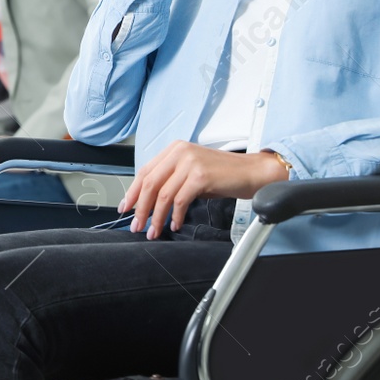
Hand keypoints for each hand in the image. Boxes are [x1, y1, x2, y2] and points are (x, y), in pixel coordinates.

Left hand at [118, 142, 288, 237]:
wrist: (253, 172)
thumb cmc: (224, 174)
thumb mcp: (192, 172)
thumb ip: (171, 180)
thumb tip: (149, 201)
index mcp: (175, 149)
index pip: (145, 171)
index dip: (133, 192)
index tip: (127, 207)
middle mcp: (180, 152)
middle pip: (150, 183)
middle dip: (141, 208)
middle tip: (136, 225)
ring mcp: (190, 163)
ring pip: (162, 194)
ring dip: (156, 217)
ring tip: (154, 231)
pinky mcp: (200, 176)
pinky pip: (180, 201)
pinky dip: (174, 216)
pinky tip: (174, 224)